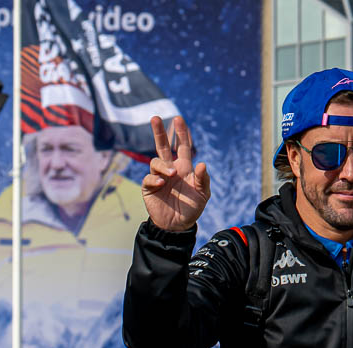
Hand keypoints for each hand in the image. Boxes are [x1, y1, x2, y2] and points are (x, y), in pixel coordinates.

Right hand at [141, 116, 209, 231]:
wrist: (177, 225)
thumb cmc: (192, 208)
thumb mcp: (202, 194)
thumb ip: (203, 179)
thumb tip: (202, 163)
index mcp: (184, 167)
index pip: (182, 146)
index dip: (181, 133)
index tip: (178, 119)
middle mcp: (170, 169)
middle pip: (162, 146)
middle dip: (159, 132)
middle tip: (155, 118)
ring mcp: (158, 177)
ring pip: (156, 161)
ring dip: (163, 165)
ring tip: (172, 174)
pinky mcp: (149, 187)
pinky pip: (149, 178)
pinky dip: (155, 178)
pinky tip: (163, 183)